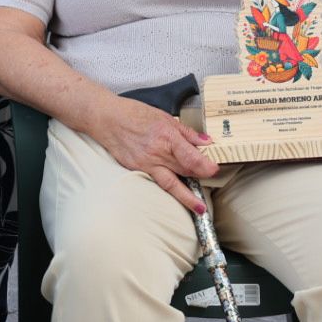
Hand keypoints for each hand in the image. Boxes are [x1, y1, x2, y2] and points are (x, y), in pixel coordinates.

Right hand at [89, 96, 218, 213]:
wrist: (106, 119)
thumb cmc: (133, 114)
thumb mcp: (164, 117)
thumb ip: (187, 132)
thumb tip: (206, 141)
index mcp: (167, 136)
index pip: (191, 156)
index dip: (205, 166)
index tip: (215, 170)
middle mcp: (157, 153)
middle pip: (185, 170)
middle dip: (200, 177)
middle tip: (212, 181)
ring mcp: (146, 164)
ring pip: (171, 183)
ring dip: (187, 196)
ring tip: (199, 208)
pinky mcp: (137, 170)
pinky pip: (157, 181)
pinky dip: (169, 187)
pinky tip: (176, 192)